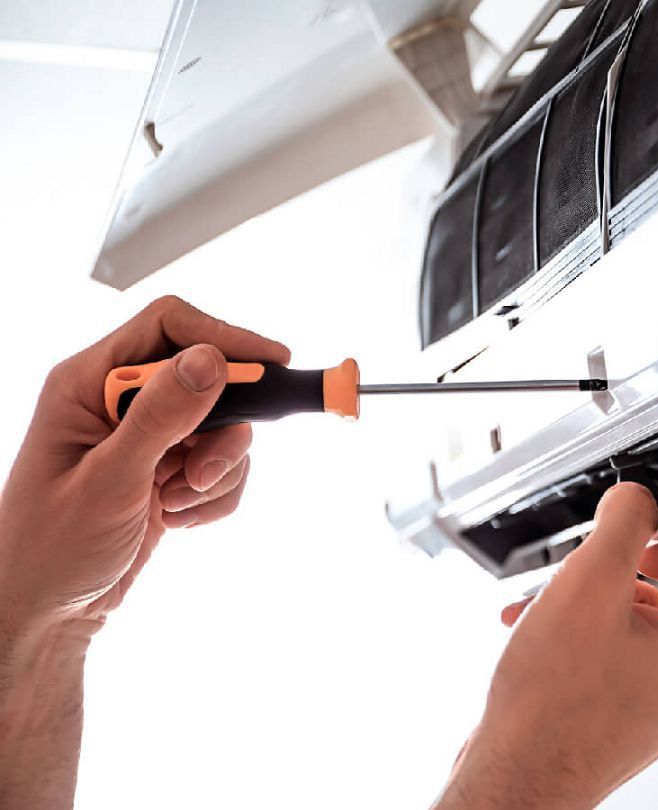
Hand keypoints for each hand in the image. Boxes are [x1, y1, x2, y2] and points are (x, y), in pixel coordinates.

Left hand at [0, 296, 288, 640]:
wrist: (44, 615)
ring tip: (178, 504)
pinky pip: (222, 466)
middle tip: (207, 471)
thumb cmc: (49, 551)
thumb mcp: (108, 481)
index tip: (272, 364)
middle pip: (209, 379)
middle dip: (223, 429)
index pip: (168, 327)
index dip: (224, 338)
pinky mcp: (166, 471)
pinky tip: (178, 520)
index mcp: (87, 384)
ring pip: (223, 427)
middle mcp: (118, 402)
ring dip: (218, 470)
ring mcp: (145, 438)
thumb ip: (161, 417)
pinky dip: (216, 496)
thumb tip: (212, 360)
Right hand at [439, 483, 657, 808]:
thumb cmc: (555, 710)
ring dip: (628, 590)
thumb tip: (636, 501)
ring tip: (576, 584)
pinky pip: (636, 650)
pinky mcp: (633, 712)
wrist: (516, 779)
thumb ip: (623, 526)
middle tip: (643, 548)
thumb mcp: (589, 587)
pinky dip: (602, 622)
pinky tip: (548, 615)